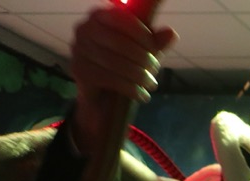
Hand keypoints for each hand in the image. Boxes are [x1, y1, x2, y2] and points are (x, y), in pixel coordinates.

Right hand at [70, 7, 176, 153]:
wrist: (104, 94)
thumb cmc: (125, 64)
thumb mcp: (144, 52)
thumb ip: (156, 42)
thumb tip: (171, 33)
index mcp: (101, 15)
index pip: (122, 19)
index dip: (142, 35)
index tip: (156, 50)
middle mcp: (84, 28)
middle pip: (118, 42)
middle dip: (142, 58)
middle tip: (155, 70)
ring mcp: (78, 49)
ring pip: (114, 62)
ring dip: (138, 75)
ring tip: (151, 84)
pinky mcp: (79, 70)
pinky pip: (108, 79)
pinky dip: (129, 88)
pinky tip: (141, 95)